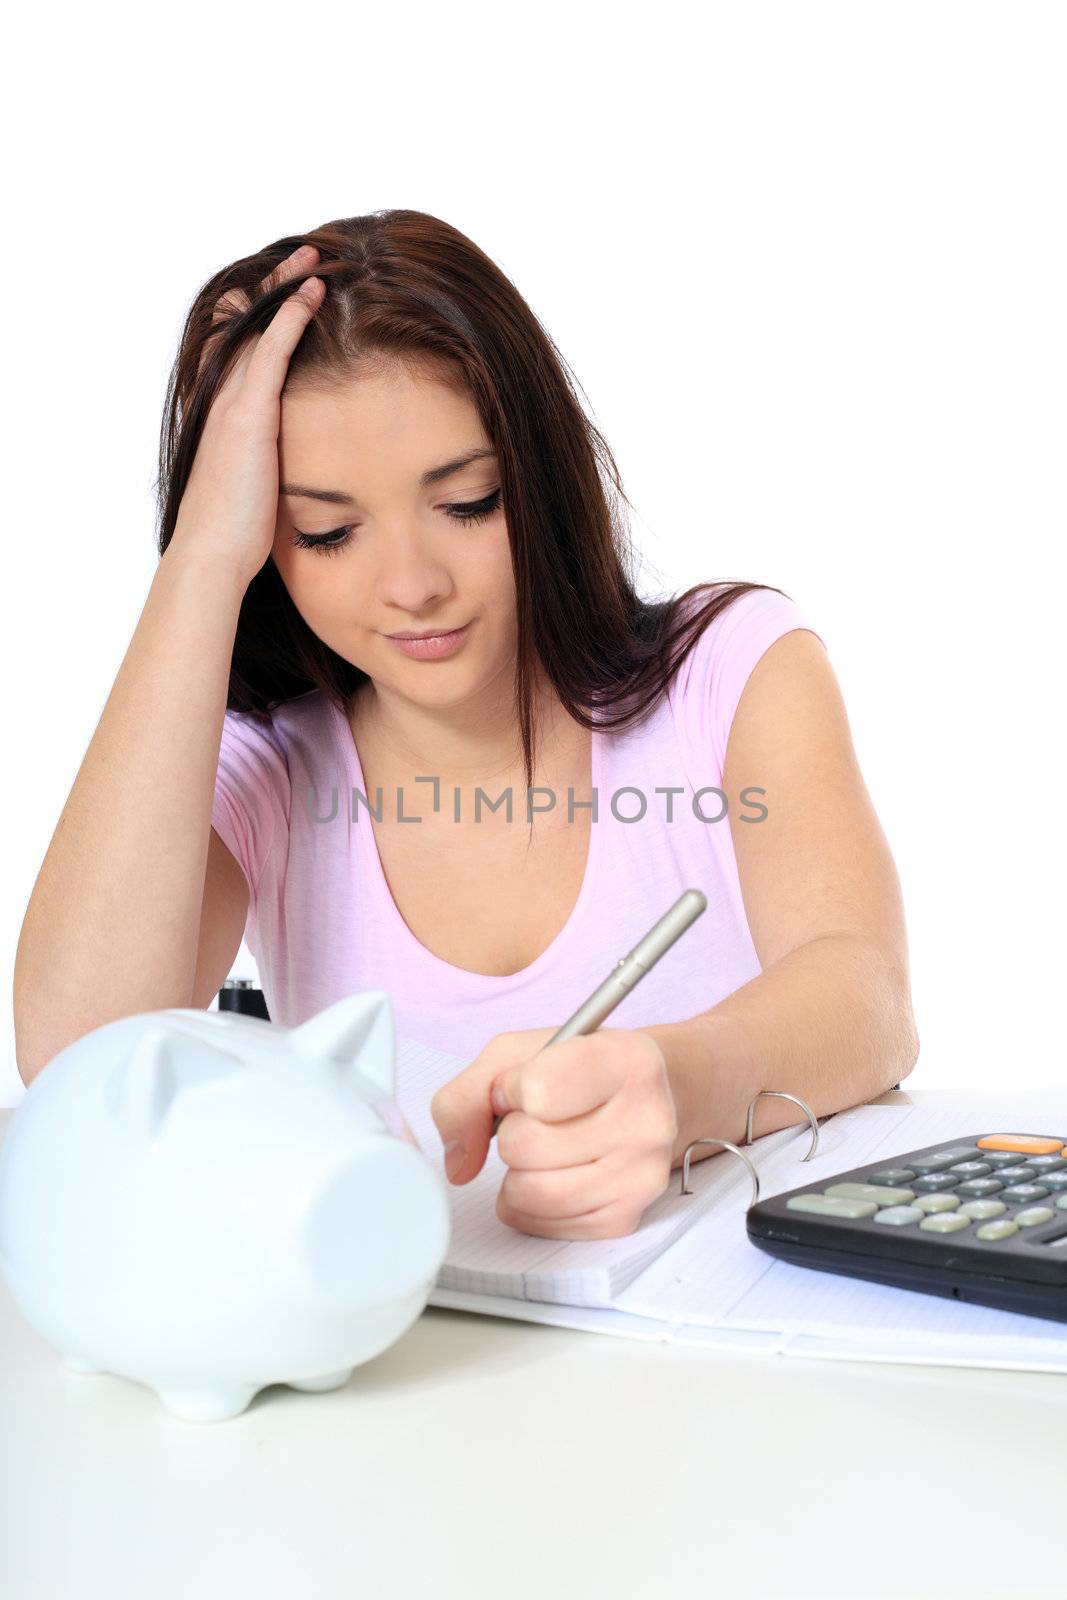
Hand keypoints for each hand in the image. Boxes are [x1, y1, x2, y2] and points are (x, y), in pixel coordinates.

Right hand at [167, 243, 325, 588]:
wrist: (212, 555)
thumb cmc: (234, 536)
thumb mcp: (251, 490)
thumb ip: (265, 468)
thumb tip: (282, 474)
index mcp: (221, 419)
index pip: (236, 353)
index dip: (257, 319)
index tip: (283, 295)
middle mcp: (220, 402)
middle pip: (242, 327)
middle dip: (270, 290)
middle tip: (299, 259)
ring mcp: (232, 405)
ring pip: (255, 328)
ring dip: (284, 289)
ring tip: (311, 258)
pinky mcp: (249, 415)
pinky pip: (271, 351)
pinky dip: (291, 316)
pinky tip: (313, 292)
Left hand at [429, 1027, 678, 1239]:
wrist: (649, 1097)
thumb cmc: (579, 1069)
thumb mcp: (519, 1053)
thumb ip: (469, 1093)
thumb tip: (458, 1164)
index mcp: (626, 1061)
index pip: (539, 1091)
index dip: (513, 1088)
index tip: (527, 1084)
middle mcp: (646, 1120)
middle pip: (524, 1146)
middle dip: (512, 1131)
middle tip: (540, 1118)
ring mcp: (640, 1176)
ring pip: (527, 1192)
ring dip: (517, 1170)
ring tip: (545, 1146)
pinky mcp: (625, 1219)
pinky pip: (538, 1224)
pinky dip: (528, 1202)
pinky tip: (553, 1172)